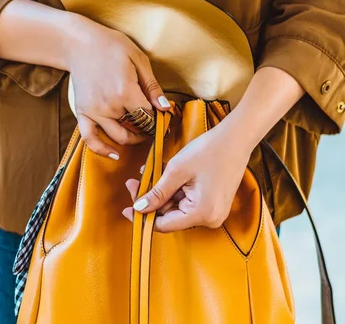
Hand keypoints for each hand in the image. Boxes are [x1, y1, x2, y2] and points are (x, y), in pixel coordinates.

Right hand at [62, 14, 170, 159]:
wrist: (79, 44)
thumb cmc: (111, 46)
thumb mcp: (138, 59)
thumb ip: (152, 86)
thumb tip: (164, 107)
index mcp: (126, 92)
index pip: (148, 115)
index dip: (157, 116)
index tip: (161, 115)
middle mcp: (110, 106)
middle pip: (135, 127)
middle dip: (147, 129)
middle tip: (152, 126)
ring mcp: (94, 111)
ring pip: (118, 136)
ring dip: (131, 138)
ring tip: (139, 134)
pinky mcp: (82, 113)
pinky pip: (90, 138)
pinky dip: (101, 149)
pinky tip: (113, 154)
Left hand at [123, 122, 252, 232]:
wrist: (236, 138)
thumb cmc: (208, 151)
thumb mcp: (176, 171)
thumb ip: (157, 193)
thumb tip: (138, 208)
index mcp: (202, 213)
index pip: (164, 225)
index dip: (143, 217)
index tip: (127, 207)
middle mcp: (210, 218)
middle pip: (170, 216)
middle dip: (151, 199)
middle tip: (134, 181)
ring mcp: (214, 212)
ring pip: (176, 208)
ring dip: (161, 192)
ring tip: (149, 172)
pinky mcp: (214, 204)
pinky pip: (187, 202)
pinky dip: (174, 190)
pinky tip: (165, 174)